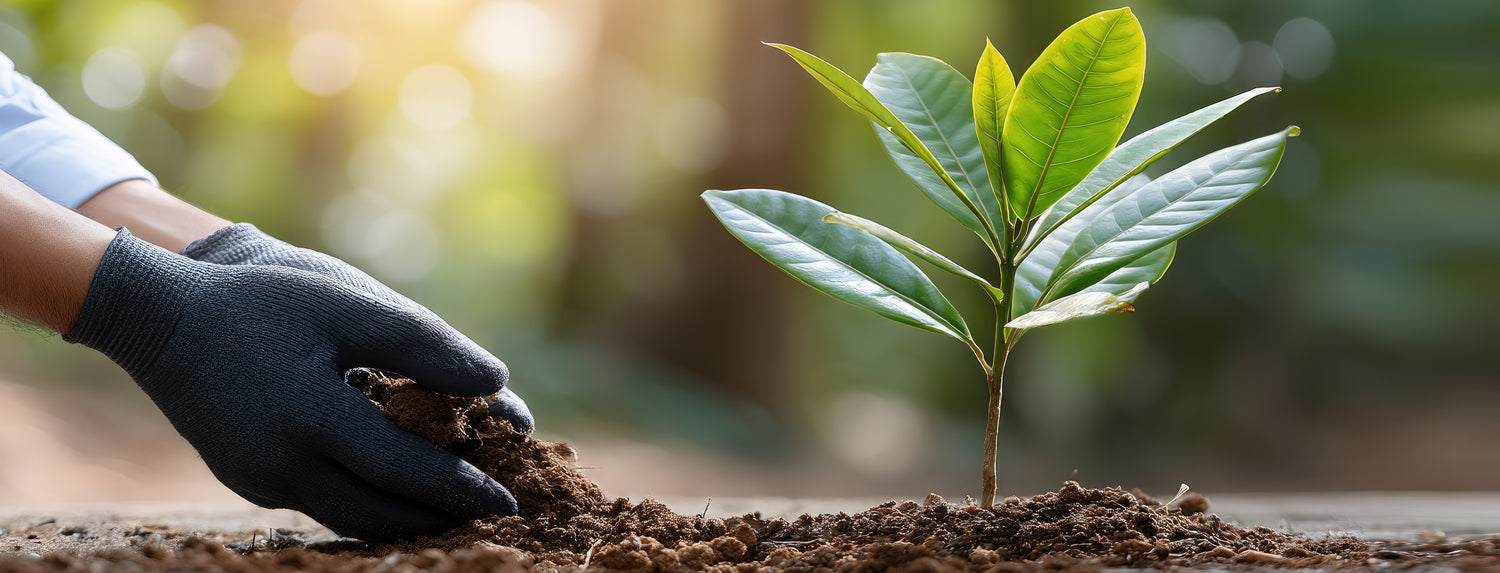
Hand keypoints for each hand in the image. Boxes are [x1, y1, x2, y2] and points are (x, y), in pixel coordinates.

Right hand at [65, 230, 516, 539]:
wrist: (161, 312)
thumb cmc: (266, 297)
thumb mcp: (350, 303)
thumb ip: (424, 345)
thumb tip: (498, 386)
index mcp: (307, 417)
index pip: (402, 469)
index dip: (460, 487)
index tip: (510, 501)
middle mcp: (279, 464)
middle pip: (378, 513)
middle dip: (441, 516)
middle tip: (495, 514)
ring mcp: (258, 479)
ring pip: (348, 517)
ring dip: (406, 517)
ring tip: (459, 508)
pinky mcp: (248, 479)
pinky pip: (321, 501)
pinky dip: (368, 499)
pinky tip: (404, 486)